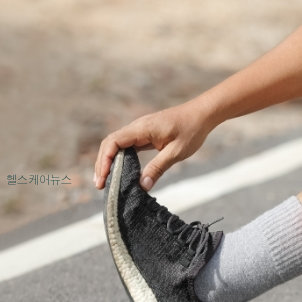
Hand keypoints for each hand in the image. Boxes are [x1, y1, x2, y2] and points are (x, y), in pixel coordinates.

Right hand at [93, 99, 213, 190]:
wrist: (202, 114)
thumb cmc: (191, 131)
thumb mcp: (176, 152)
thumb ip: (158, 168)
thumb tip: (142, 186)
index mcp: (142, 128)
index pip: (113, 142)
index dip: (104, 160)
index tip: (103, 178)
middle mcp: (137, 127)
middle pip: (110, 144)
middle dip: (102, 164)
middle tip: (100, 186)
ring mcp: (140, 129)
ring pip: (117, 145)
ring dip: (109, 162)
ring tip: (107, 182)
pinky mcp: (145, 134)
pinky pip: (127, 145)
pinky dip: (121, 158)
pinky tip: (121, 171)